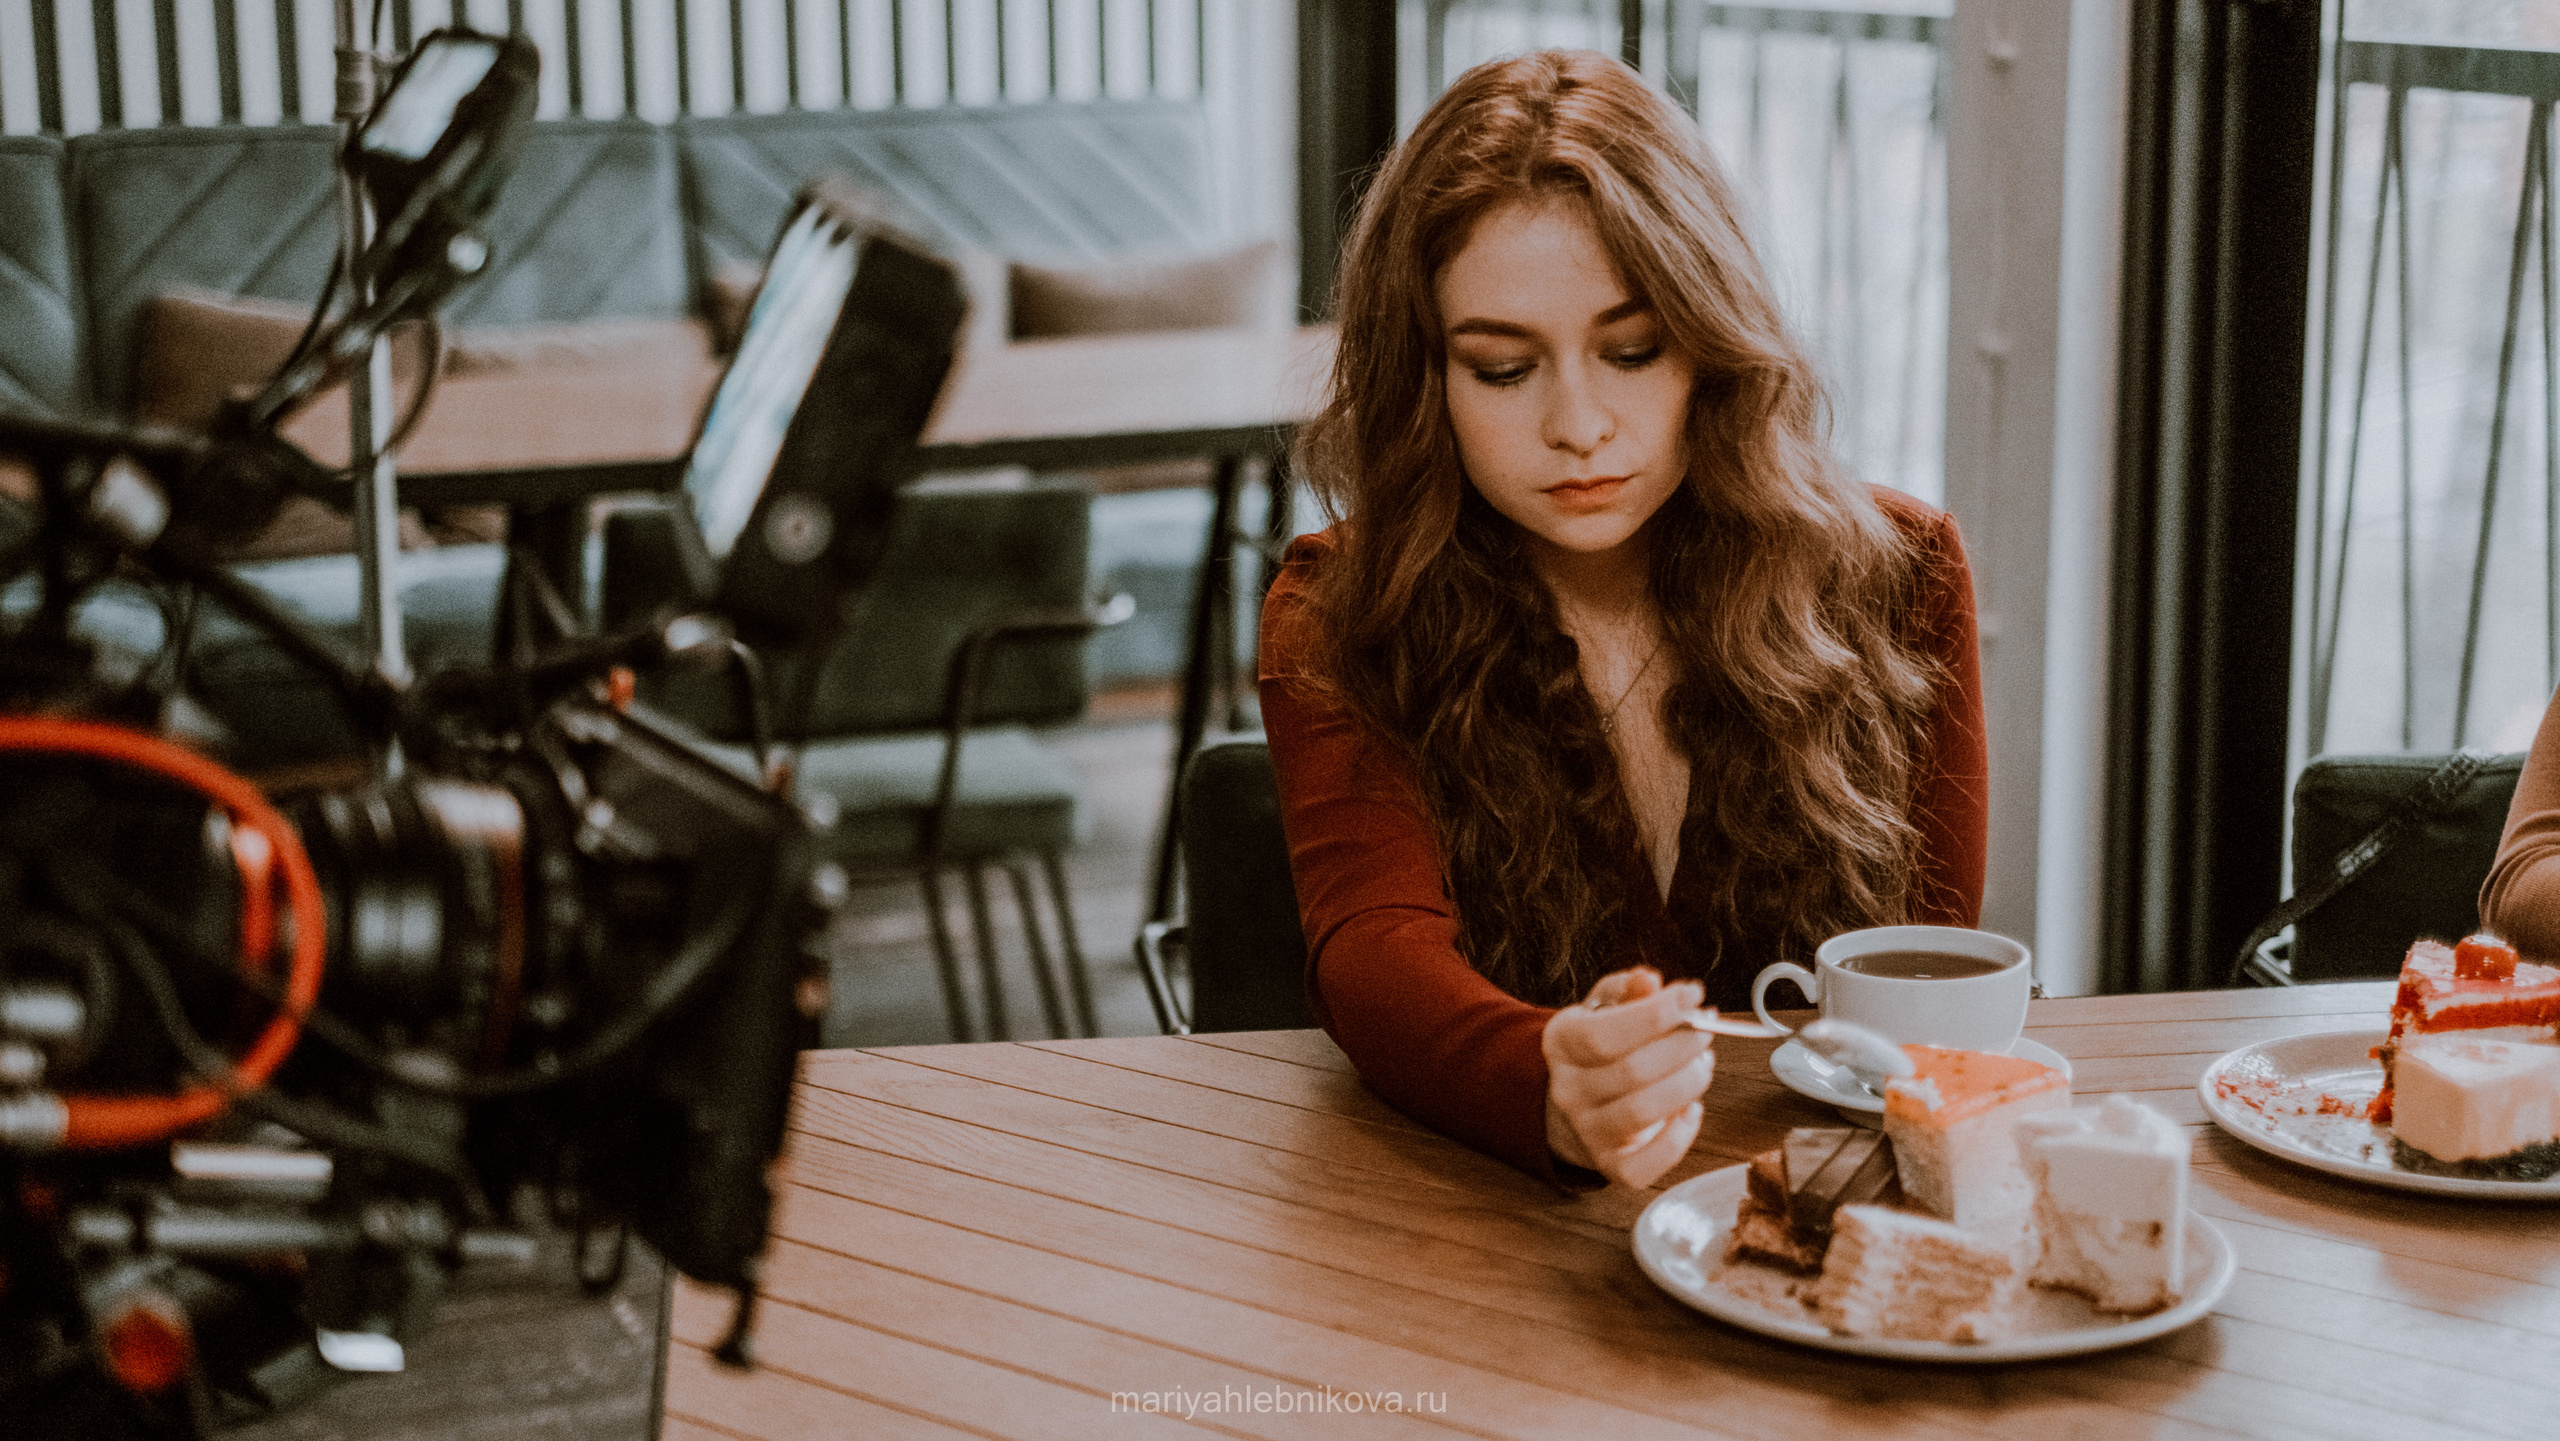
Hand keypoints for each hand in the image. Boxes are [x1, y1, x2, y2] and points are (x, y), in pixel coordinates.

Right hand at [1541, 967, 1714, 1187]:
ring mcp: (1588, 1131)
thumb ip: (1628, 991)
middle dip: (1681, 1046)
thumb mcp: (1607, 1009)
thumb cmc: (1603, 1050)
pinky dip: (1680, 1136)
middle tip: (1705, 1030)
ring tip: (1702, 1064)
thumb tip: (1648, 980)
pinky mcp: (1613, 1165)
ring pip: (1641, 1112)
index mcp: (1561, 1043)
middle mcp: (1568, 1090)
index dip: (1654, 1014)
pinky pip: (1647, 1163)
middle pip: (1630, 1071)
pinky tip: (1692, 1109)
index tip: (1692, 995)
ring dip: (1687, 1083)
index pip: (1602, 1033)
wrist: (1579, 1104)